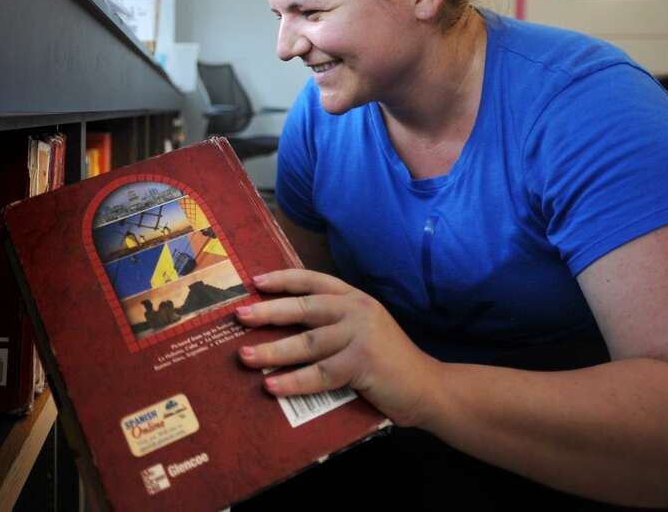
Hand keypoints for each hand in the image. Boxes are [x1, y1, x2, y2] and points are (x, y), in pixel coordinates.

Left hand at [235, 269, 436, 426]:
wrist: (427, 388)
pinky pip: (319, 374)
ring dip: (272, 351)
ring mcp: (361, 336)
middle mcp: (357, 310)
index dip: (283, 279)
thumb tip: (282, 327)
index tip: (255, 281)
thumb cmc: (387, 362)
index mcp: (355, 298)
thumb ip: (332, 324)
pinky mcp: (362, 364)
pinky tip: (271, 386)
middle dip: (268, 312)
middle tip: (240, 316)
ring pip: (307, 342)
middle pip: (304, 308)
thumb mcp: (362, 331)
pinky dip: (293, 381)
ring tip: (245, 357)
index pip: (313, 281)